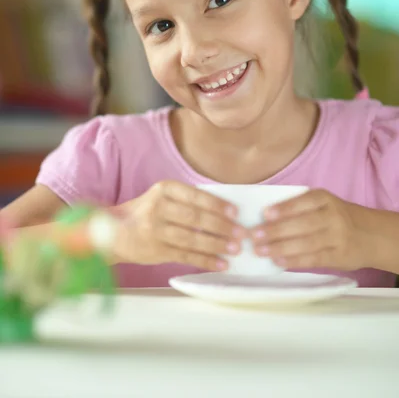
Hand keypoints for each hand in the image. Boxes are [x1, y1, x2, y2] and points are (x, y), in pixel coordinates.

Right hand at [111, 180, 243, 270]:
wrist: (114, 232)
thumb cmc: (146, 212)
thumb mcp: (162, 197)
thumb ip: (187, 201)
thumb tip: (225, 212)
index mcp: (164, 190)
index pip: (195, 196)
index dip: (217, 205)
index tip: (235, 212)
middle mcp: (158, 208)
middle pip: (196, 218)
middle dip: (222, 227)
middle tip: (241, 233)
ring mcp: (155, 231)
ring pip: (192, 239)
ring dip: (216, 245)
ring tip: (235, 249)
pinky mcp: (156, 251)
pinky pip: (185, 256)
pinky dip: (205, 260)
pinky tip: (221, 264)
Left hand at [251, 189, 368, 270]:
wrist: (370, 235)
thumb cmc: (335, 217)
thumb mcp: (323, 204)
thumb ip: (300, 207)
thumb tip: (264, 217)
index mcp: (325, 199)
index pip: (303, 201)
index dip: (285, 208)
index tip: (265, 213)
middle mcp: (333, 217)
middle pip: (302, 224)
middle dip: (276, 230)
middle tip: (254, 235)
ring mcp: (337, 237)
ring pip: (306, 243)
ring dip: (280, 247)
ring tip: (260, 250)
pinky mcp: (339, 256)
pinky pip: (313, 259)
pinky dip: (294, 261)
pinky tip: (278, 261)